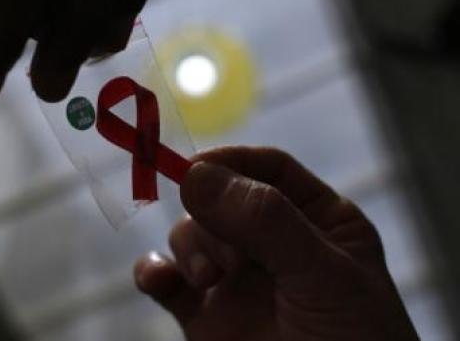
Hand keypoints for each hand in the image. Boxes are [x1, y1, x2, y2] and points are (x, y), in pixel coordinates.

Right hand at [135, 147, 419, 340]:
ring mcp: (235, 279)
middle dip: (212, 217)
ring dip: (190, 248)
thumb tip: (197, 174)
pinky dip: (153, 272)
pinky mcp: (203, 314)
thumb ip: (267, 222)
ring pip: (191, 234)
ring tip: (208, 280)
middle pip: (221, 198)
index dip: (233, 161)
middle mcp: (271, 243)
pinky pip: (166, 279)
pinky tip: (156, 280)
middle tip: (223, 252)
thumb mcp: (322, 276)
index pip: (270, 169)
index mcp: (316, 221)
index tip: (197, 167)